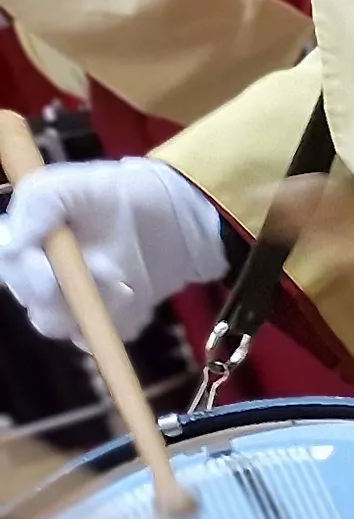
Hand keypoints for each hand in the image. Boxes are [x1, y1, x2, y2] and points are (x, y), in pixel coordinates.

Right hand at [0, 156, 226, 341]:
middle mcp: (39, 279)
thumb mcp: (74, 184)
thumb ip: (39, 202)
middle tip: (104, 270)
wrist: (172, 216)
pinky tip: (137, 293)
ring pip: (65, 325)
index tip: (48, 272)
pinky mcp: (107, 322)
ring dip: (95, 306)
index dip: (24, 273)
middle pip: (34, 303)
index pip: (8, 265)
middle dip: (65, 292)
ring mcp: (72, 305)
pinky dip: (122, 318)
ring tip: (125, 283)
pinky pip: (105, 335)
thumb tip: (14, 245)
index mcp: (25, 245)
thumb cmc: (116, 194)